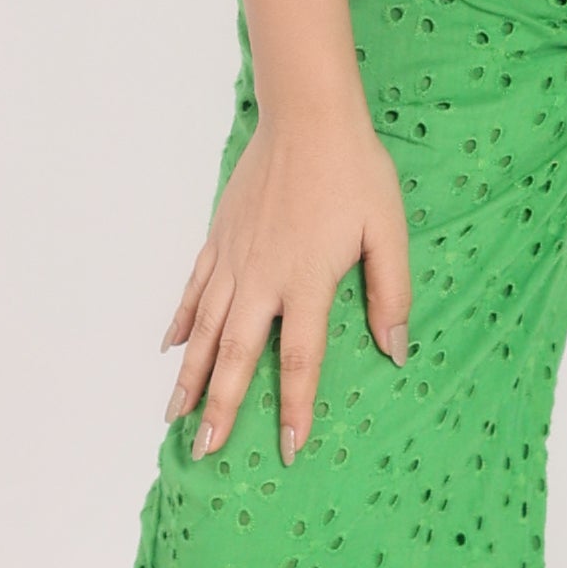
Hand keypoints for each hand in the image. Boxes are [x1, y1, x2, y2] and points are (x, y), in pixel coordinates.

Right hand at [166, 101, 411, 461]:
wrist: (307, 116)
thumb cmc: (355, 171)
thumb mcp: (388, 231)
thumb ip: (391, 293)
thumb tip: (397, 349)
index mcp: (306, 281)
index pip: (300, 359)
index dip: (295, 407)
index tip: (289, 448)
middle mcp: (261, 278)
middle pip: (236, 356)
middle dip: (221, 407)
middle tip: (205, 451)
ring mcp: (234, 259)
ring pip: (204, 329)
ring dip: (190, 376)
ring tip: (175, 416)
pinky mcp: (219, 238)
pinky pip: (193, 289)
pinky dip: (180, 321)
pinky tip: (170, 348)